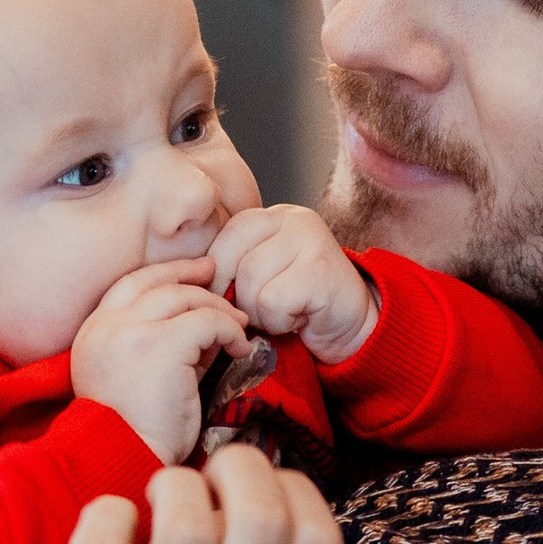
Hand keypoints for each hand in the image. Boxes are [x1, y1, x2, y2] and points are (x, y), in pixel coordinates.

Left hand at [0, 444, 343, 543]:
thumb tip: (260, 523)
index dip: (297, 491)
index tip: (264, 488)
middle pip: (262, 519)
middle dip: (239, 466)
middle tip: (209, 473)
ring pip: (184, 522)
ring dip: (171, 485)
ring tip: (155, 500)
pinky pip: (100, 542)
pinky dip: (106, 513)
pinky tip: (107, 533)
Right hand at [71, 260, 250, 464]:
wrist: (123, 460)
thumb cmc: (134, 433)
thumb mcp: (139, 378)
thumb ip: (164, 346)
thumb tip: (207, 328)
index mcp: (93, 333)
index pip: (131, 285)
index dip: (166, 275)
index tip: (195, 273)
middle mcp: (107, 326)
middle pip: (158, 284)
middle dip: (194, 279)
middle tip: (222, 282)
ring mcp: (132, 332)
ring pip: (184, 298)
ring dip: (217, 310)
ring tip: (238, 328)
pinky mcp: (161, 344)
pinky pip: (207, 322)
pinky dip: (229, 331)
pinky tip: (240, 349)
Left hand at [209, 203, 378, 365]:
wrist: (351, 326)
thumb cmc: (299, 305)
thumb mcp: (262, 275)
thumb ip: (233, 266)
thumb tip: (191, 280)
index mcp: (272, 216)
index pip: (223, 237)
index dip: (218, 274)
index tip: (230, 298)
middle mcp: (292, 219)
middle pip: (232, 261)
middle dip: (239, 298)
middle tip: (262, 311)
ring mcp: (310, 240)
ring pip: (251, 283)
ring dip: (261, 313)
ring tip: (284, 313)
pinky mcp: (321, 269)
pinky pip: (273, 301)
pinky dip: (280, 321)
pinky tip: (299, 319)